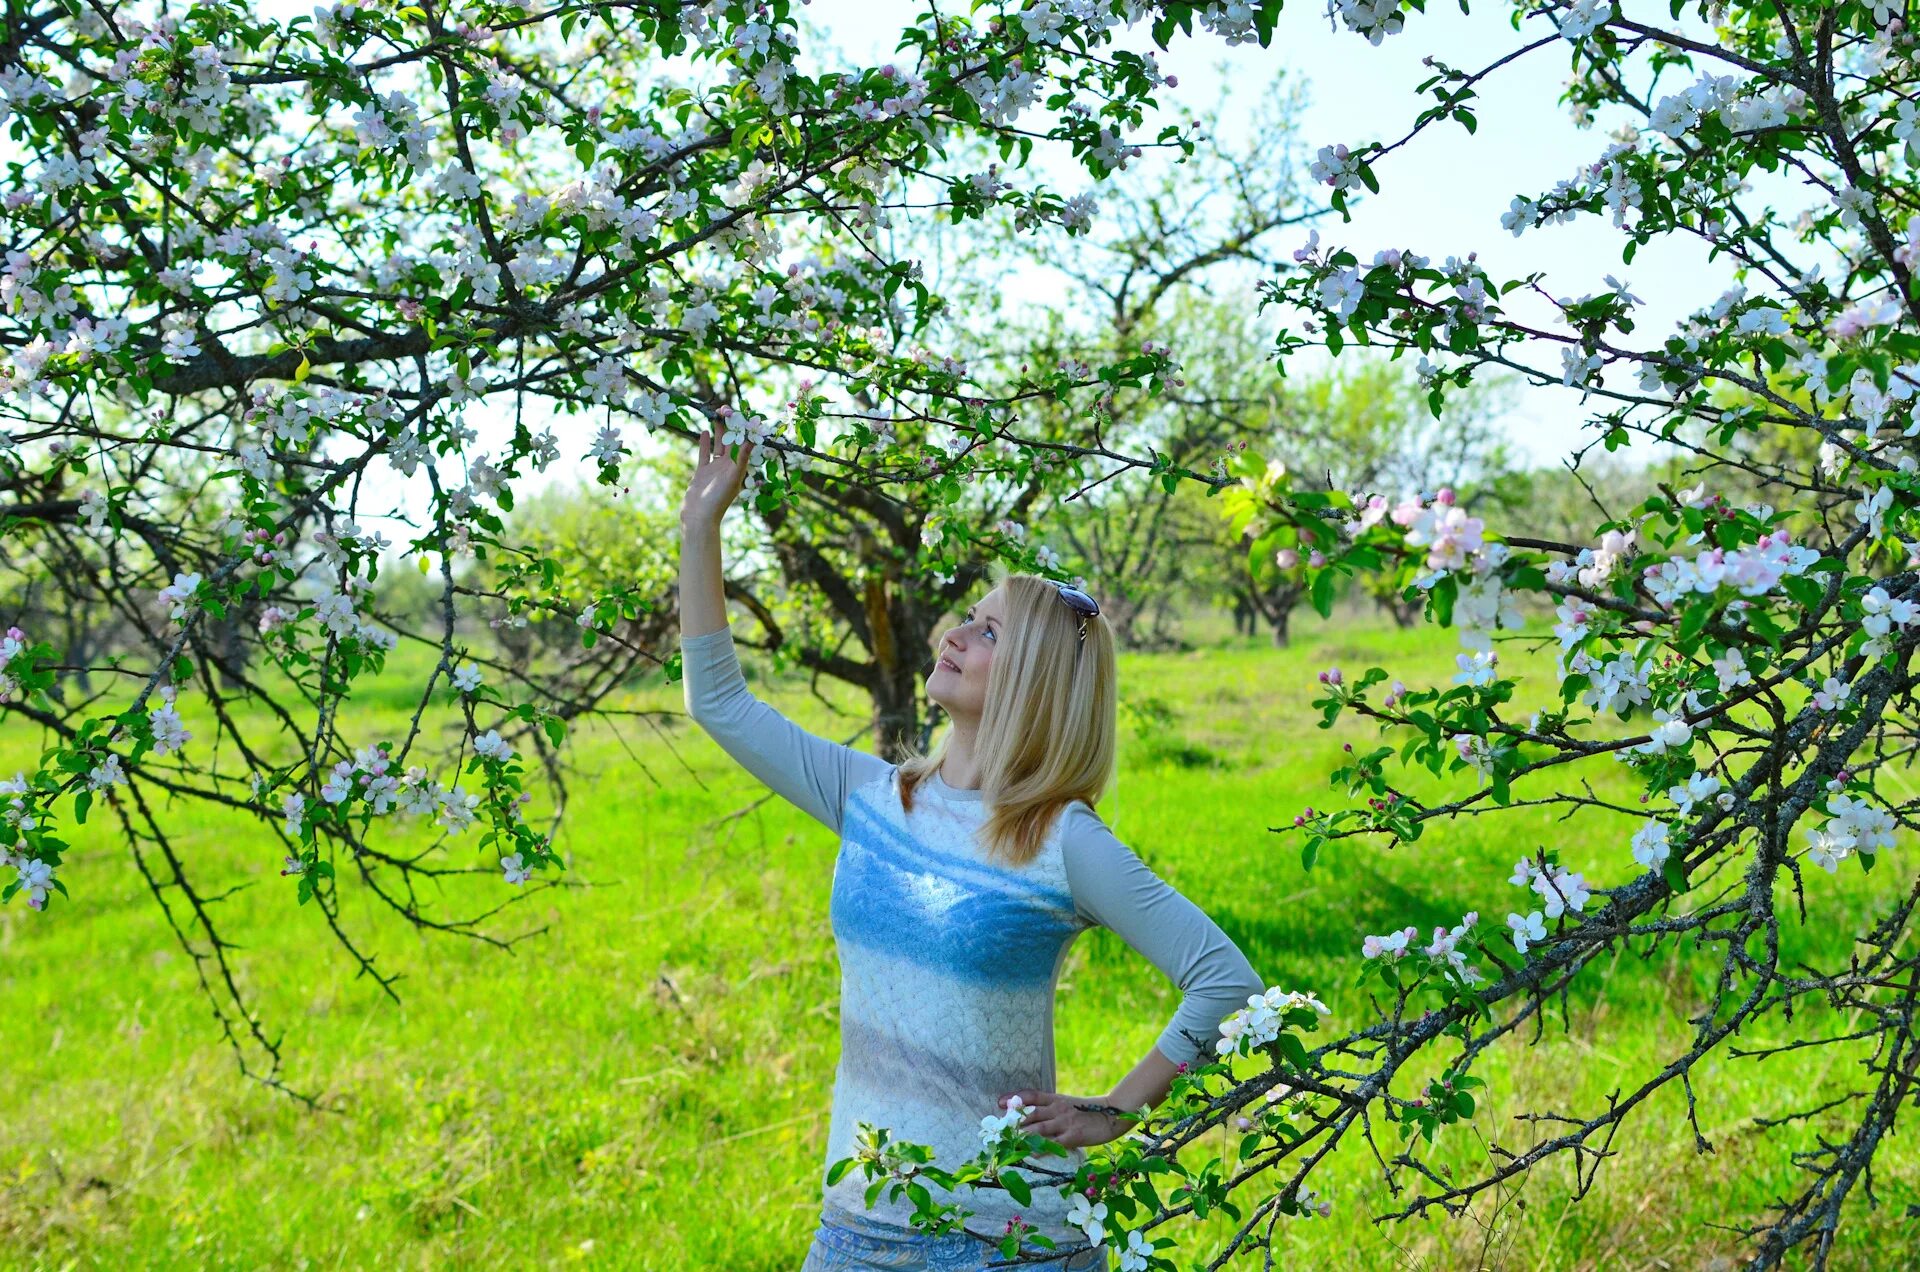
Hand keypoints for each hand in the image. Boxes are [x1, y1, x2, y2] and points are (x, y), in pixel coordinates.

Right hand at [680, 417, 753, 528]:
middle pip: (731, 442)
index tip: (744, 414)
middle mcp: (728, 467)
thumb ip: (741, 458)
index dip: (743, 430)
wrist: (699, 516)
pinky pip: (704, 454)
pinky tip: (703, 431)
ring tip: (717, 415)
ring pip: (718, 446)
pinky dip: (704, 443)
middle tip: (727, 409)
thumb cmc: (719, 499)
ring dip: (718, 431)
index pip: (743, 444)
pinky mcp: (702, 472)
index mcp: (739, 468)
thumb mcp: (733, 477)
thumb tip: (752, 440)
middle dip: (730, 426)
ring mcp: (715, 469)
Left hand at [995, 1090, 1131, 1150]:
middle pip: (1030, 1114)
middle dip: (1013, 1122)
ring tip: (1008, 1143)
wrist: (1111, 1115)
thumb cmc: (1087, 1112)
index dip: (1014, 1098)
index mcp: (1055, 1099)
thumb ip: (1051, 1109)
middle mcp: (1057, 1109)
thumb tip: (1031, 1116)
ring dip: (1022, 1136)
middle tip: (999, 1130)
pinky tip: (1030, 1154)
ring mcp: (1064, 1122)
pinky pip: (1053, 1144)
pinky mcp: (1073, 1136)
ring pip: (1038, 1129)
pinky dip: (1040, 1149)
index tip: (999, 1103)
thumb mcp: (1067, 1105)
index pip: (1031, 1095)